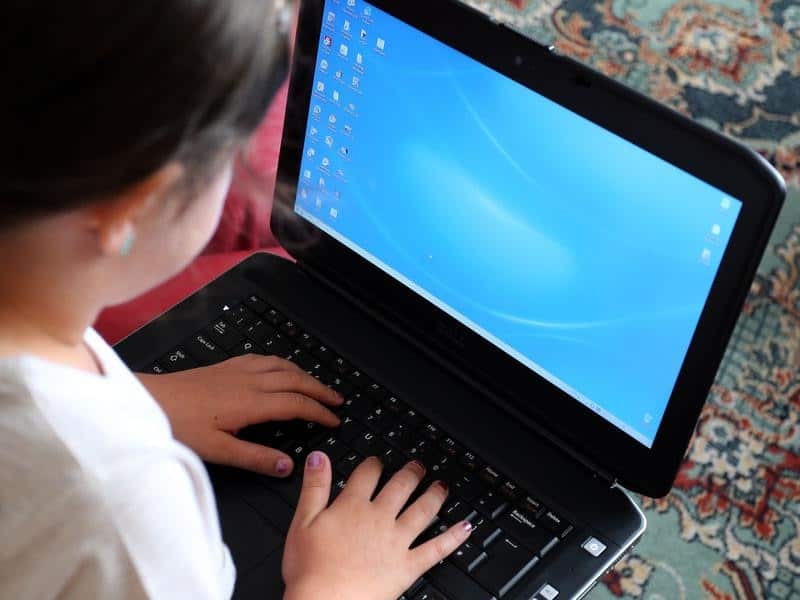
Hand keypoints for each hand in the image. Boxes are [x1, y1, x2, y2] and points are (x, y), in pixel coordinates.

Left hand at [136, 354, 342, 476]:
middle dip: (320, 389)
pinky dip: (282, 363)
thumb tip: (286, 466)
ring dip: (304, 374)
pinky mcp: (226, 365)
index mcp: (251, 403)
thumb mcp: (217, 450)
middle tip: (337, 400)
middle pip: (296, 380)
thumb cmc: (178, 425)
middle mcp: (249, 381)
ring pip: (282, 366)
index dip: (319, 412)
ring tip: (317, 384)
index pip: (297, 404)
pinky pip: (264, 358)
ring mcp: (238, 370)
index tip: (334, 420)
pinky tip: (280, 368)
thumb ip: (254, 457)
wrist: (149, 399)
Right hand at [282, 452, 472, 599]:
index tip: (377, 461)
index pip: (367, 474)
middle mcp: (379, 518)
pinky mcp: (408, 566)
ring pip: (422, 510)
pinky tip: (466, 527)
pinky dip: (454, 537)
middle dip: (411, 473)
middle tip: (419, 466)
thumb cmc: (310, 570)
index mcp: (352, 506)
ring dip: (434, 495)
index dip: (374, 464)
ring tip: (442, 486)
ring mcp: (397, 541)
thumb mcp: (302, 522)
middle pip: (400, 487)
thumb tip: (319, 457)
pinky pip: (437, 548)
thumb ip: (314, 487)